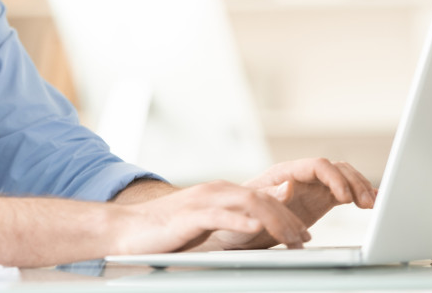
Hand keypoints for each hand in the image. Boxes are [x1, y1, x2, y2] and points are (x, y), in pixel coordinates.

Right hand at [112, 180, 313, 255]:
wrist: (128, 230)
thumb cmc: (165, 232)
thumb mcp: (205, 225)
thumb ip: (228, 223)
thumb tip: (254, 233)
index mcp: (220, 193)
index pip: (262, 199)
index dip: (287, 215)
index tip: (303, 235)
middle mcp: (215, 191)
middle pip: (262, 198)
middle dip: (288, 220)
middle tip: (304, 241)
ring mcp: (203, 201)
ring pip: (248, 203)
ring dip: (275, 221)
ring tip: (291, 239)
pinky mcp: (189, 216)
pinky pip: (220, 216)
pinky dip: (241, 222)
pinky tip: (256, 229)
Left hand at [202, 158, 376, 250]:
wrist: (235, 230)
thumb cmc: (238, 215)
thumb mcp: (249, 207)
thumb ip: (270, 195)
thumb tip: (289, 185)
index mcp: (285, 172)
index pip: (317, 165)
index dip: (335, 178)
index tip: (345, 198)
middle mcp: (301, 176)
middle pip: (335, 168)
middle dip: (354, 182)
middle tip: (367, 203)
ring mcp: (312, 187)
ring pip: (343, 178)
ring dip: (360, 188)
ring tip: (373, 205)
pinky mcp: (319, 200)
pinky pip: (344, 192)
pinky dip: (360, 195)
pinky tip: (374, 202)